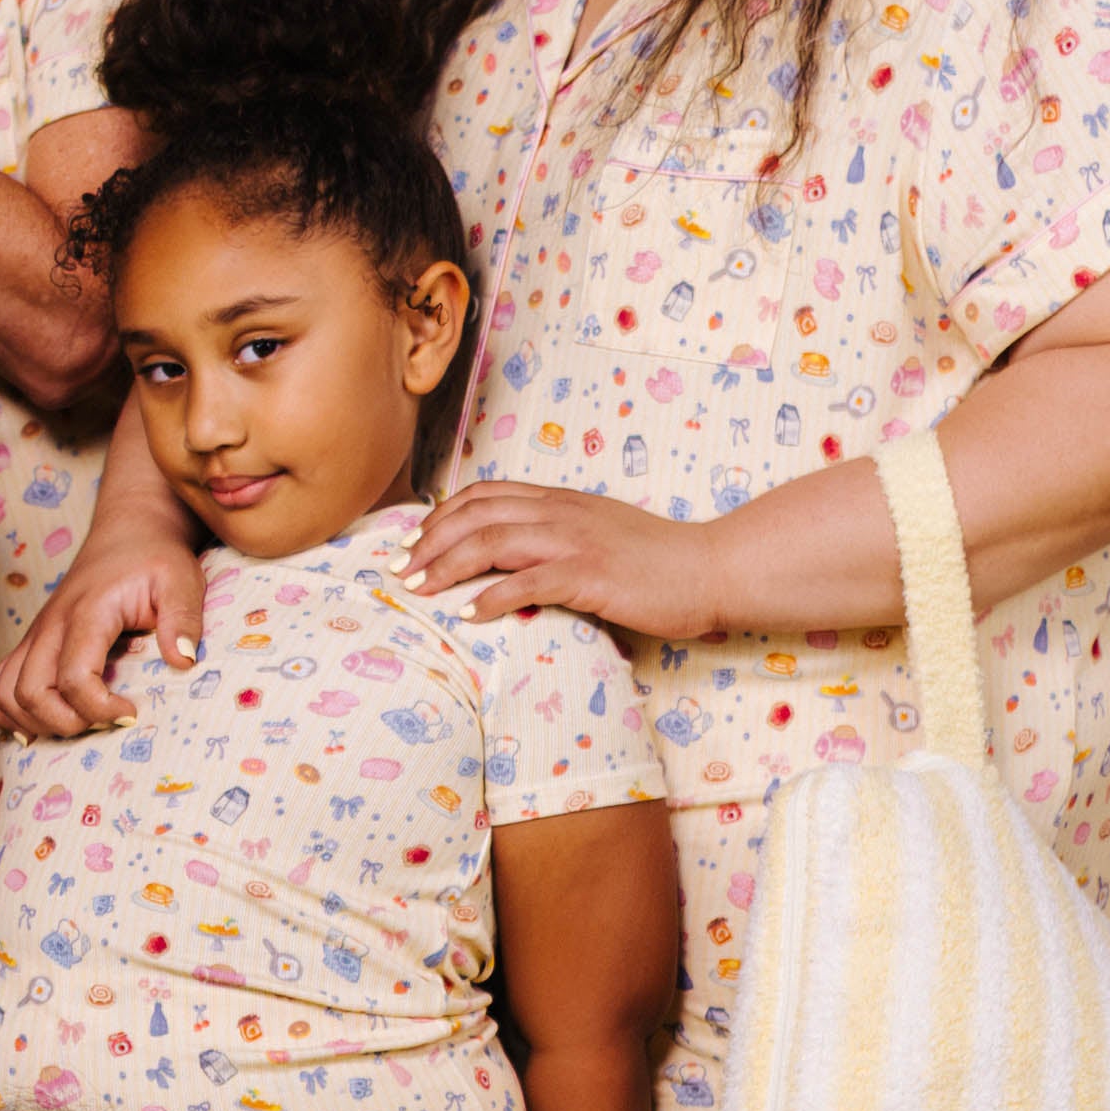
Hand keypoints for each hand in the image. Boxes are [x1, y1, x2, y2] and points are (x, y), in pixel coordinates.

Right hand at [0, 522, 198, 742]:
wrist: (127, 533)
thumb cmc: (155, 559)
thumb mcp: (182, 581)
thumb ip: (184, 618)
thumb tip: (184, 661)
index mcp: (87, 613)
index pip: (74, 677)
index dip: (100, 709)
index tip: (130, 714)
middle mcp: (51, 625)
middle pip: (30, 693)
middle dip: (65, 723)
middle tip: (104, 724)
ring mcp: (35, 635)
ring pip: (4, 694)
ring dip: (35, 721)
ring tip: (77, 724)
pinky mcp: (30, 643)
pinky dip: (11, 712)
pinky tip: (44, 721)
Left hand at [409, 481, 717, 641]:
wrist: (710, 567)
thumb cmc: (657, 562)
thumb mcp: (598, 535)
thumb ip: (557, 538)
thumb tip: (514, 562)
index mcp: (561, 501)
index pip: (486, 495)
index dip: (441, 516)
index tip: (413, 543)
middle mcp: (561, 513)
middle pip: (476, 515)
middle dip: (429, 542)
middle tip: (398, 571)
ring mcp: (575, 541)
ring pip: (492, 543)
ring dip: (446, 567)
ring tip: (419, 590)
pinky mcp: (590, 575)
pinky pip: (528, 583)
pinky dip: (491, 598)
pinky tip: (469, 615)